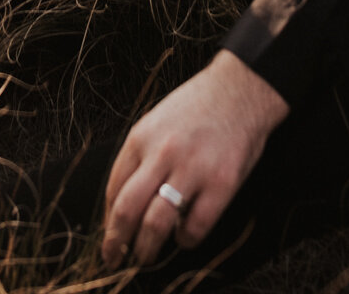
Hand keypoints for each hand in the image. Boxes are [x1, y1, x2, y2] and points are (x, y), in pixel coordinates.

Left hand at [102, 51, 288, 266]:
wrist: (240, 90)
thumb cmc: (197, 107)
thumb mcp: (156, 121)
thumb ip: (140, 156)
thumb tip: (122, 201)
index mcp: (142, 137)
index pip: (114, 189)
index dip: (108, 220)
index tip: (109, 236)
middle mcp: (162, 153)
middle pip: (128, 210)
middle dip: (117, 242)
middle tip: (115, 258)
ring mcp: (193, 169)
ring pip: (157, 223)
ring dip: (147, 248)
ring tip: (146, 256)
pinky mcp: (222, 183)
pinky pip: (196, 227)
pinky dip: (186, 239)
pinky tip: (184, 236)